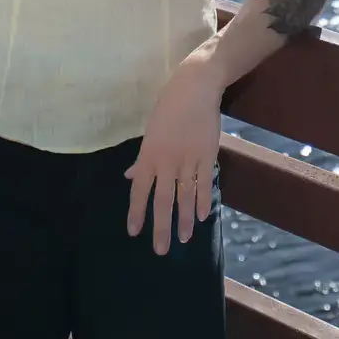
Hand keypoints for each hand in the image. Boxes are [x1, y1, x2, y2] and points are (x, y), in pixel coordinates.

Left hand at [125, 51, 225, 254]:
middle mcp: (167, 162)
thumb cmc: (168, 108)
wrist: (194, 88)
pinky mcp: (207, 155)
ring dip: (184, 220)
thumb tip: (131, 178)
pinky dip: (204, 200)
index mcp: (149, 156)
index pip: (140, 191)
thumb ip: (142, 160)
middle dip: (161, 227)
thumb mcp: (150, 132)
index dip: (136, 212)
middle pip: (162, 200)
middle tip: (160, 250)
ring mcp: (188, 160)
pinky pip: (205, 183)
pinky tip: (203, 216)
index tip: (134, 232)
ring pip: (185, 196)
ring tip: (184, 239)